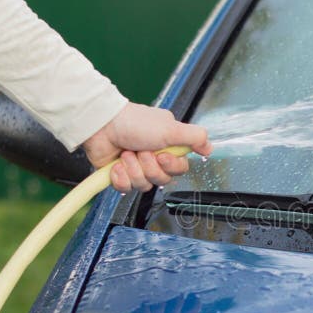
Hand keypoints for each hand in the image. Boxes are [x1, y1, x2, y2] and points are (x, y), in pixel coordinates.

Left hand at [82, 102, 212, 191]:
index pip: (180, 169)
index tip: (162, 154)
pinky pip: (126, 189)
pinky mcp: (119, 175)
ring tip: (126, 154)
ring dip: (133, 169)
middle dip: (150, 167)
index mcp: (168, 147)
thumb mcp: (171, 128)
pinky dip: (120, 177)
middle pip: (162, 180)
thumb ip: (195, 137)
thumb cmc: (135, 123)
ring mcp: (136, 167)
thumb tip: (210, 147)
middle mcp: (153, 158)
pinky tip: (116, 165)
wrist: (102, 124)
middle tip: (141, 151)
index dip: (171, 166)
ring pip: (144, 186)